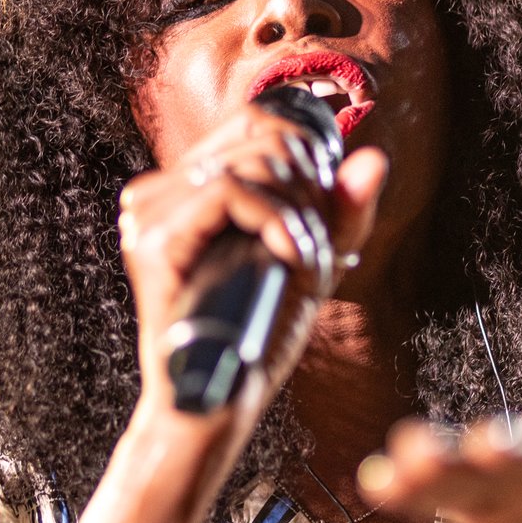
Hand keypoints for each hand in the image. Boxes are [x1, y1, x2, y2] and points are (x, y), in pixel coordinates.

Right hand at [118, 100, 388, 418]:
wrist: (219, 401)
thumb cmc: (258, 334)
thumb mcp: (310, 261)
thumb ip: (341, 212)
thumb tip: (372, 159)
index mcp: (186, 187)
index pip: (255, 121)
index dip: (304, 153)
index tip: (316, 214)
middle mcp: (160, 192)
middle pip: (261, 137)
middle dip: (308, 191)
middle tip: (311, 249)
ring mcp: (149, 212)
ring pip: (250, 162)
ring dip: (297, 213)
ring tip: (300, 261)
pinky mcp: (153, 239)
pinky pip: (228, 189)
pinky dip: (273, 218)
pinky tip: (286, 253)